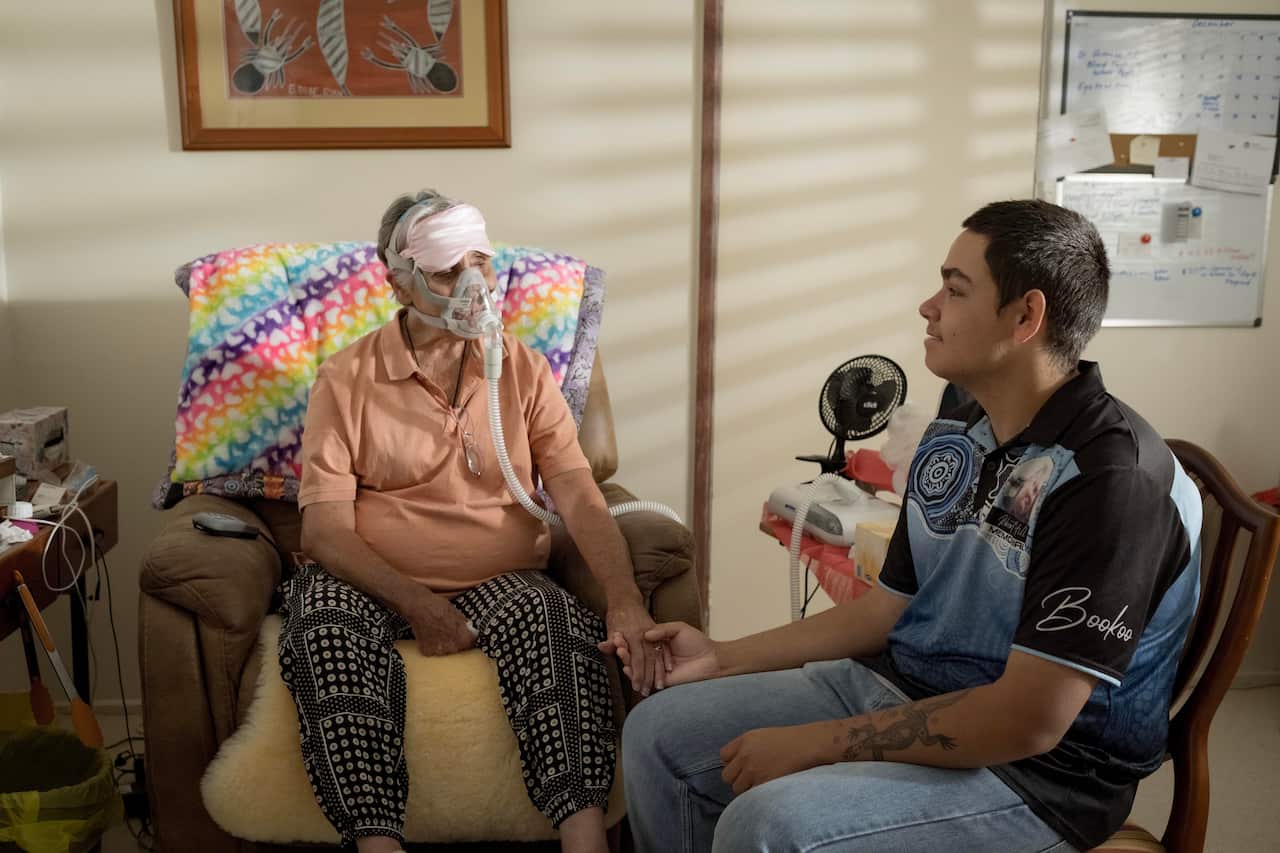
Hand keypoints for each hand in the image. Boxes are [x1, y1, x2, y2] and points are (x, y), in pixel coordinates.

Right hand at [406, 591, 475, 656]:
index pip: (471, 643)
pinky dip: (433, 645)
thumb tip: (469, 630)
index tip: (466, 633)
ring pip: (446, 650)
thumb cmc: (438, 606)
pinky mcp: (427, 651)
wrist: (418, 607)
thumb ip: (464, 625)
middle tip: (450, 631)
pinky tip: (430, 635)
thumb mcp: (456, 612)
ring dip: (445, 644)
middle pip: (459, 648)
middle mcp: (452, 648)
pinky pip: (434, 651)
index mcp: (462, 638)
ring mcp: (439, 651)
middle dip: (457, 641)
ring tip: (439, 632)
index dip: (469, 637)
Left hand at [601, 599, 660, 694]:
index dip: (638, 674)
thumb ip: (610, 640)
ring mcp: (653, 633)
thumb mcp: (611, 627)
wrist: (627, 600)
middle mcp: (644, 635)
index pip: (636, 659)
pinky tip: (669, 670)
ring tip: (660, 686)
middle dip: (649, 677)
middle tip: (648, 692)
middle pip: (649, 659)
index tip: (637, 687)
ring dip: (659, 672)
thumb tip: (602, 647)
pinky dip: (667, 658)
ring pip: (658, 655)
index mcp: (632, 635)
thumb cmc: (616, 616)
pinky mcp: (658, 631)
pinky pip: (664, 647)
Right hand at [604, 621, 719, 688]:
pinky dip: (634, 674)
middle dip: (624, 649)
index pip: (639, 642)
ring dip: (626, 660)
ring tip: (619, 650)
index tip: (618, 632)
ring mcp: (657, 670)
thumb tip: (645, 633)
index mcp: (658, 645)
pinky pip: (645, 679)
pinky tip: (626, 667)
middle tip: (615, 641)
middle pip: (635, 655)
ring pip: (637, 667)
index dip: (628, 638)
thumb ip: (662, 630)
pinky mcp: (661, 682)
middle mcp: (656, 658)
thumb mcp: (678, 629)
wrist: (711, 659)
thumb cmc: (697, 642)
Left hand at [720, 722, 832, 794]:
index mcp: (744, 740)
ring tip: (761, 784)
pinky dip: (757, 795)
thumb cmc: (789, 741)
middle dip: (737, 778)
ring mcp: (753, 770)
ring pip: (737, 789)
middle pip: (727, 776)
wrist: (808, 745)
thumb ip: (746, 747)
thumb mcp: (763, 736)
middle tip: (751, 778)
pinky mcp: (763, 783)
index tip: (742, 766)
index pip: (724, 756)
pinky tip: (768, 788)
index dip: (732, 763)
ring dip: (746, 789)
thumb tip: (736, 764)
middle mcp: (745, 755)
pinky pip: (751, 795)